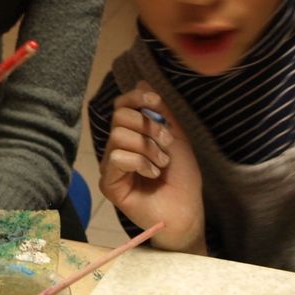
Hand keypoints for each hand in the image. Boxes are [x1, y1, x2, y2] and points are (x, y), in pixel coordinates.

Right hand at [98, 83, 205, 253]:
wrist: (186, 210)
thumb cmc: (182, 178)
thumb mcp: (175, 138)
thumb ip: (160, 112)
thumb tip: (142, 83)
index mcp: (132, 135)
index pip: (121, 106)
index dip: (135, 98)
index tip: (154, 101)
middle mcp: (118, 148)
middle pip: (119, 116)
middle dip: (149, 126)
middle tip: (166, 143)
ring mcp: (111, 167)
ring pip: (118, 136)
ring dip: (147, 147)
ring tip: (161, 164)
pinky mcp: (108, 184)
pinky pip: (116, 158)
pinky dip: (140, 163)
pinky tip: (152, 175)